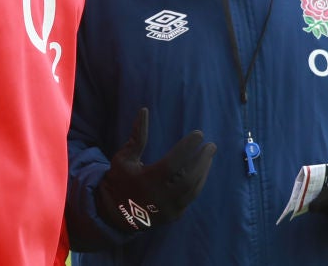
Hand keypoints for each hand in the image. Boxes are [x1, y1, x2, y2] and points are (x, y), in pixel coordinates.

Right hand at [96, 108, 216, 232]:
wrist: (115, 213)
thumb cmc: (120, 179)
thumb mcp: (124, 157)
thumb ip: (137, 135)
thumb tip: (144, 110)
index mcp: (146, 181)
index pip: (172, 163)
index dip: (187, 148)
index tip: (199, 133)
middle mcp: (159, 197)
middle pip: (188, 178)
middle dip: (202, 160)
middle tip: (211, 145)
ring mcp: (168, 209)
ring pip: (193, 189)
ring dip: (203, 170)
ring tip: (209, 156)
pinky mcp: (173, 216)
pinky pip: (190, 197)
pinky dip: (198, 182)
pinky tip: (202, 170)